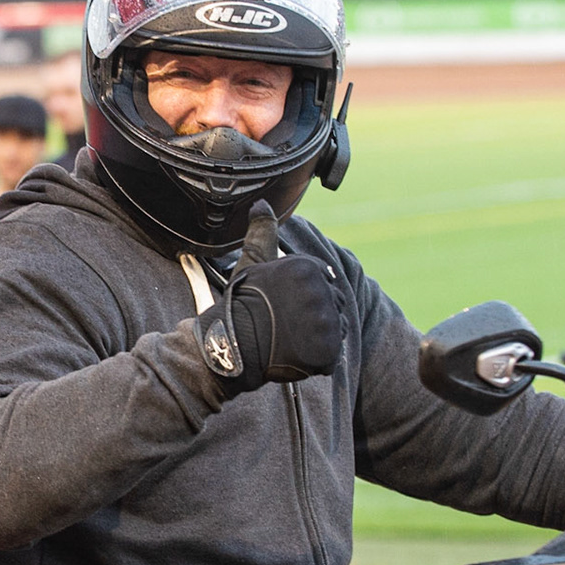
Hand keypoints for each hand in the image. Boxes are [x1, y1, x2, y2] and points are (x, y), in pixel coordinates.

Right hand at [196, 201, 343, 394]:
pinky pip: (330, 357)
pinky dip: (314, 362)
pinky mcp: (326, 349)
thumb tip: (262, 203)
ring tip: (286, 340)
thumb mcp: (252, 261)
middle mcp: (320, 291)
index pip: (324, 283)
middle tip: (282, 325)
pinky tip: (291, 356)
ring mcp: (324, 321)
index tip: (281, 305)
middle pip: (332, 307)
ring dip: (315, 339)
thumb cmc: (241, 302)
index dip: (303, 298)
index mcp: (308, 267)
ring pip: (334, 331)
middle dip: (312, 318)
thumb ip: (263, 231)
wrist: (230, 344)